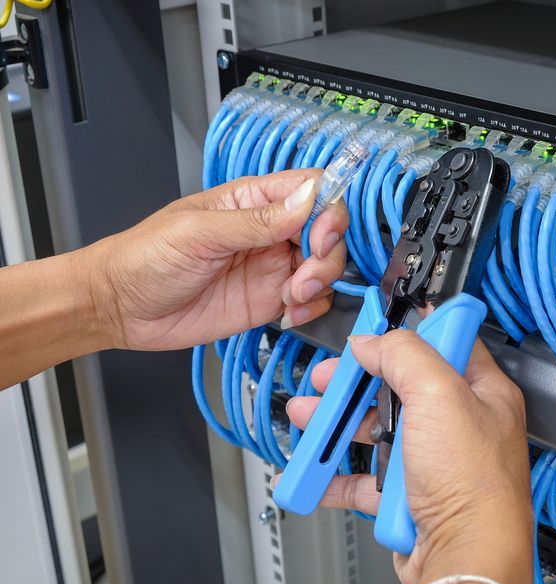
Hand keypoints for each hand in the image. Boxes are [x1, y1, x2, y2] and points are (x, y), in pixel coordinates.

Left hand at [85, 170, 347, 350]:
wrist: (120, 308)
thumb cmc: (144, 258)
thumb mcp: (198, 233)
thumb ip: (256, 221)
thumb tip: (308, 199)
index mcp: (252, 200)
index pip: (312, 189)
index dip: (328, 210)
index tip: (319, 237)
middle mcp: (270, 231)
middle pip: (328, 230)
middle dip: (327, 255)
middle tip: (303, 277)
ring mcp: (273, 266)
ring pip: (326, 267)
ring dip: (321, 284)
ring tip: (293, 298)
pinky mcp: (271, 300)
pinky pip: (313, 300)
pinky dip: (313, 308)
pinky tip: (289, 314)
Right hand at [279, 332, 532, 583]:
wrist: (465, 557)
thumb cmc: (474, 484)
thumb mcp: (438, 394)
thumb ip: (404, 356)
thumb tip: (375, 341)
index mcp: (481, 392)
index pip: (444, 344)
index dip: (407, 334)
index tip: (373, 327)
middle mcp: (462, 425)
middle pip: (400, 388)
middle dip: (356, 382)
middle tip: (327, 378)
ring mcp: (436, 463)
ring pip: (379, 433)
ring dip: (339, 425)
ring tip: (308, 417)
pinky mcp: (411, 498)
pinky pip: (367, 481)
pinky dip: (337, 476)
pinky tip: (315, 470)